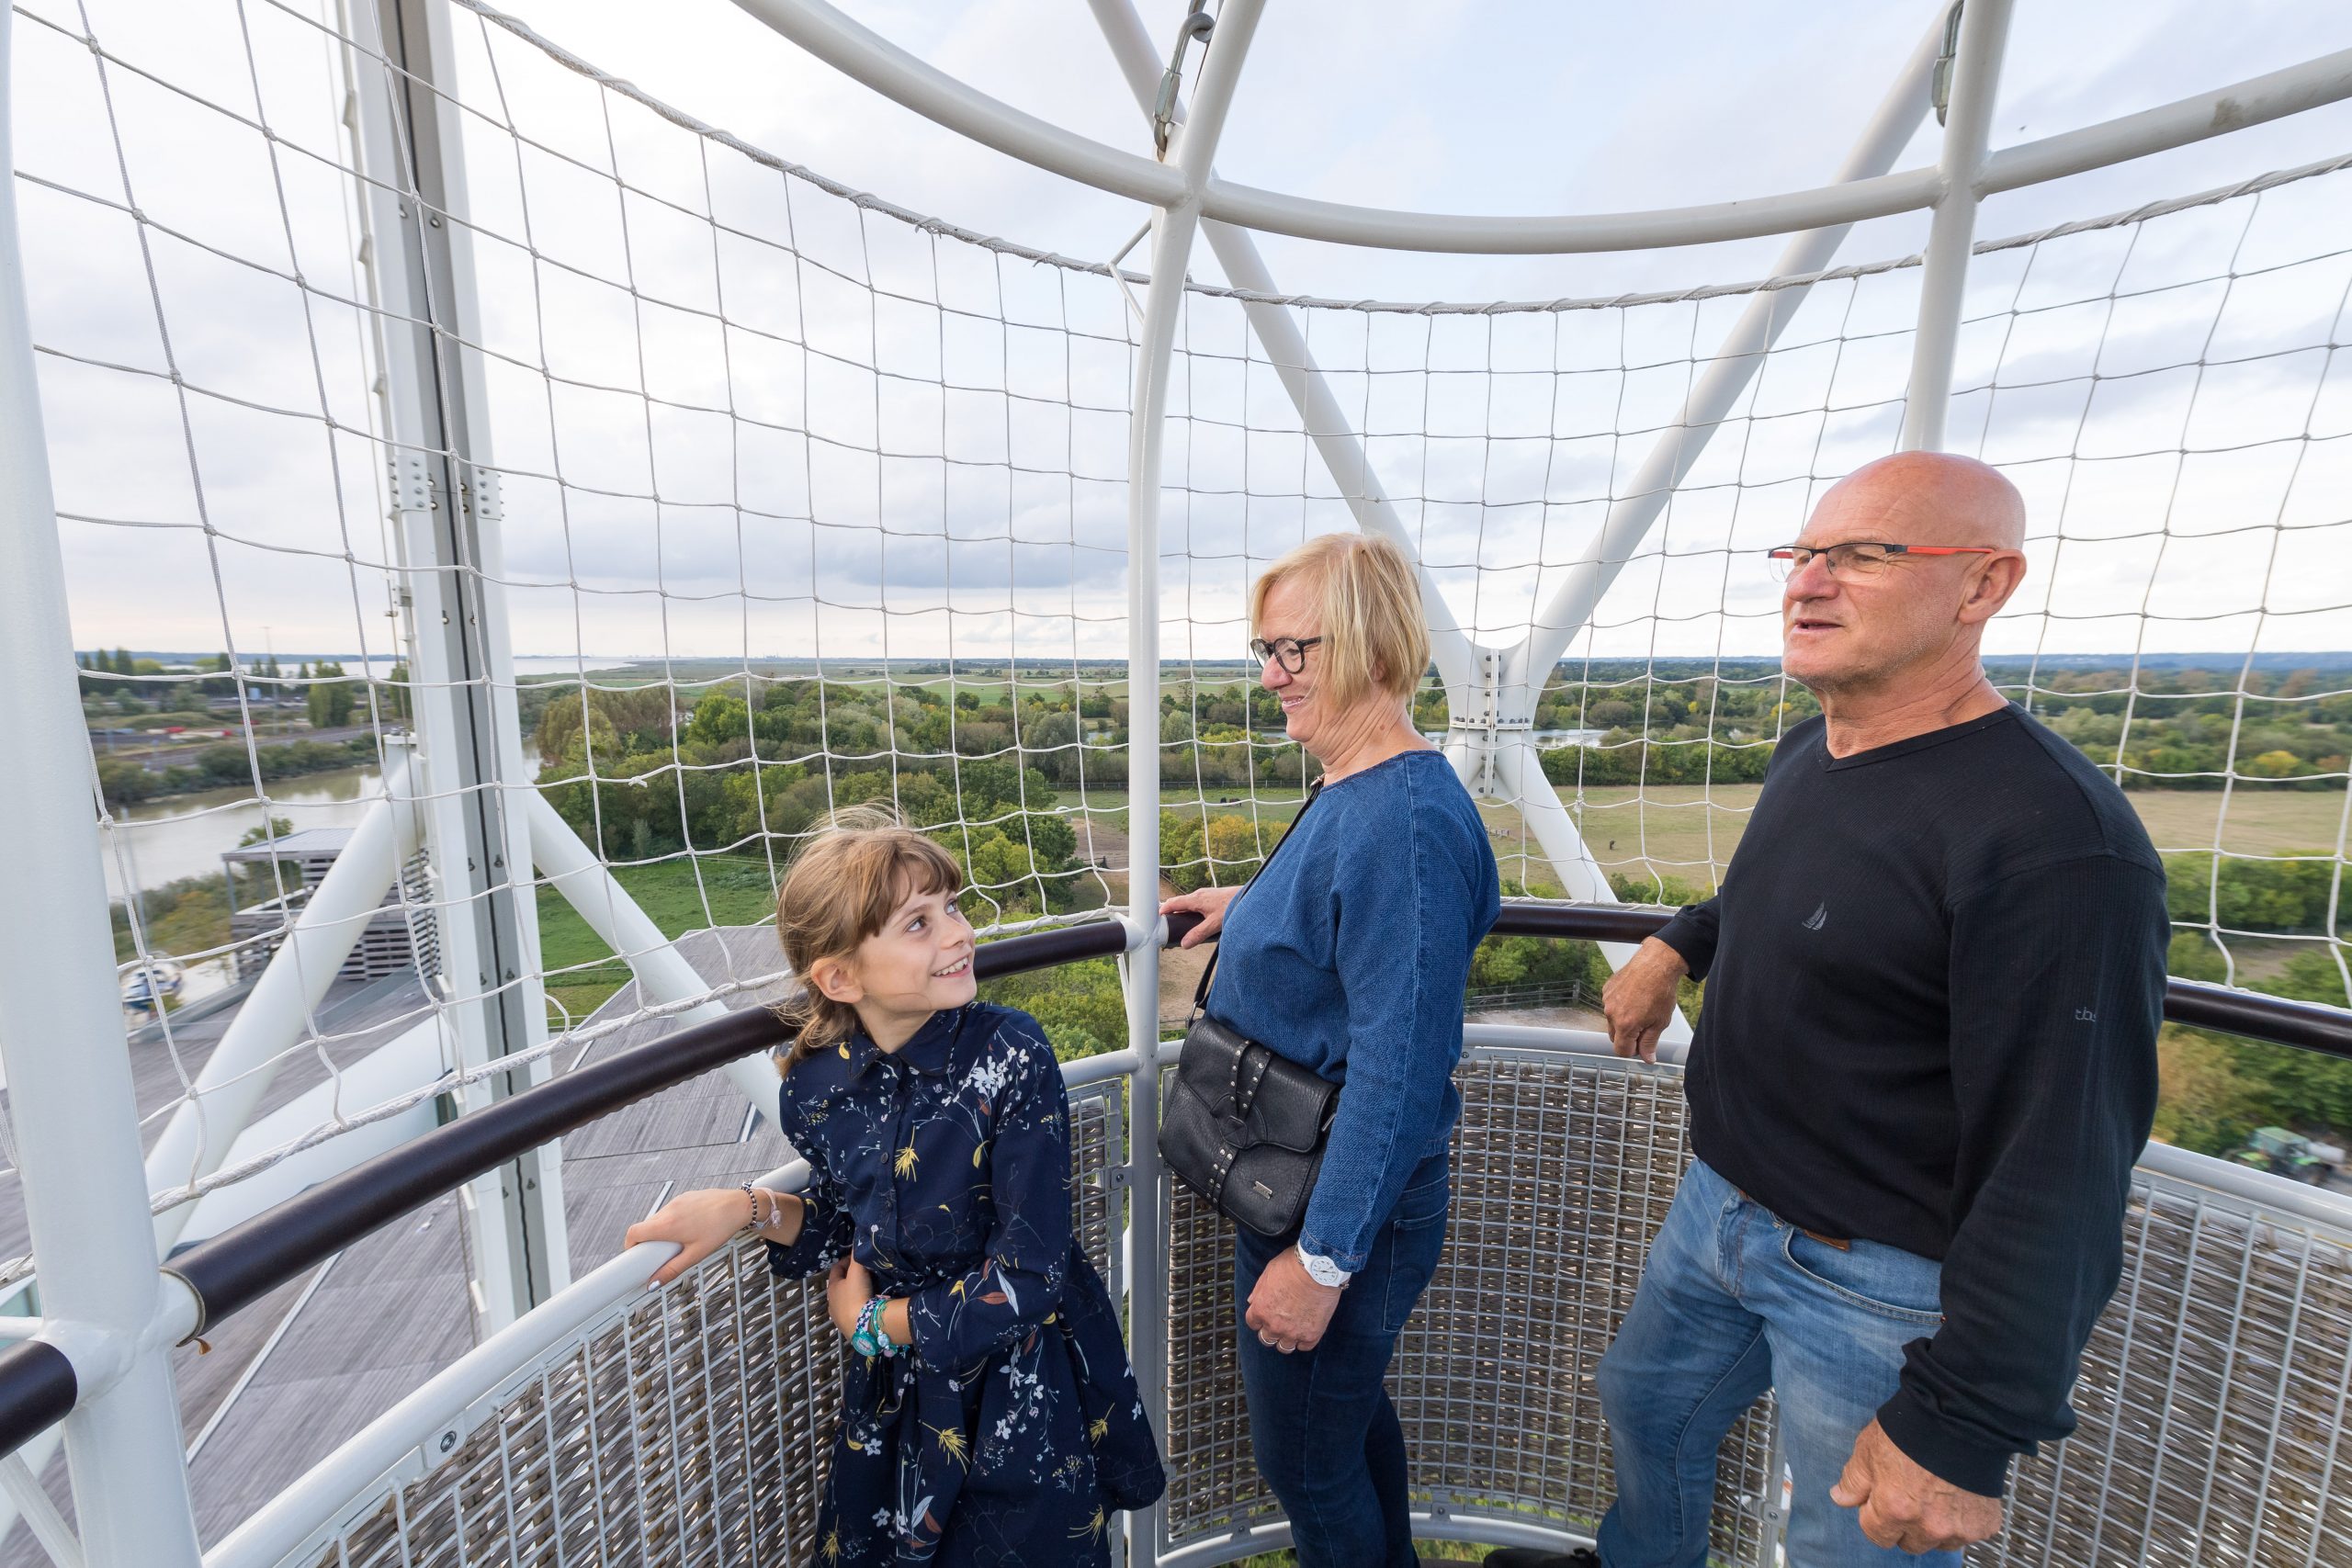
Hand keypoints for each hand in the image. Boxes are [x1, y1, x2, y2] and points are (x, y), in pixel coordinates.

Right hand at [624, 1185, 753, 1285]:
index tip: (635, 1255)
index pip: (633, 1232)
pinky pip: (671, 1210)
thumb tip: (653, 1284)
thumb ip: (672, 1269)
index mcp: (666, 1225)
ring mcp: (676, 1201)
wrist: (738, 1206)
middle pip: (646, 1227)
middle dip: (649, 1241)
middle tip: (662, 1253)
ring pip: (659, 1218)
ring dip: (662, 1230)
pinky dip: (673, 1220)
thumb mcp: (695, 1255)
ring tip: (680, 1240)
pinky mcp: (685, 1196)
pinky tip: (690, 1227)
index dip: (629, 1245)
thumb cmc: (719, 1229)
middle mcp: (668, 1210)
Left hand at [827, 1257, 873, 1339]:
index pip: (836, 1270)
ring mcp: (838, 1317)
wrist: (863, 1326)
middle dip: (849, 1279)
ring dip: (853, 1294)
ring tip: (867, 1289)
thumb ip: (857, 1255)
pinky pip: (852, 1313)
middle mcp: (832, 1303)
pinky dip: (857, 1307)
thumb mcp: (858, 1271)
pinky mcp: (847, 1328)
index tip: (856, 1257)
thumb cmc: (857, 1295)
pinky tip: (867, 1307)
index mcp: (832, 1288)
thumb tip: (858, 1238)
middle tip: (863, 1273)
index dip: (846, 1261)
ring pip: (845, 1301)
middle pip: (839, 1286)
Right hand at [1160, 884, 1242, 947]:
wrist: (1250, 897)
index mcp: (1196, 899)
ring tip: (1180, 925)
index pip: (1173, 903)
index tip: (1155, 918)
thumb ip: (1198, 934)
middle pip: (1179, 903)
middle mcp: (1199, 895)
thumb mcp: (1214, 924)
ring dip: (1183, 913)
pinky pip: (1197, 904)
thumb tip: (1184, 944)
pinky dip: (1192, 912)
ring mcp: (1206, 895)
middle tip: (1165, 925)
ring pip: (1189, 903)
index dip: (1163, 910)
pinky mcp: (1213, 897)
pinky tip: (1198, 921)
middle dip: (1171, 913)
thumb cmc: (1233, 906)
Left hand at [1244, 1248, 1343, 1352]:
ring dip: (1286, 1339)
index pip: (1252, 1324)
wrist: (1319, 1269)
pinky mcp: (1311, 1335)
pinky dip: (1304, 1341)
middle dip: (1270, 1332)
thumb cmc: (1293, 1266)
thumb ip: (1259, 1290)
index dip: (1259, 1320)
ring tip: (1293, 1330)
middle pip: (1266, 1339)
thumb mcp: (1269, 1272)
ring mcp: (1293, 1332)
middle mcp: (1274, 1325)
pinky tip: (1306, 1331)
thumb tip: (1252, 1301)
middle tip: (1279, 1323)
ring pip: (1284, 1347)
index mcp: (1261, 1309)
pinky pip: (1304, 1347)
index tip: (1265, 1316)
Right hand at [1602, 937, 1687, 1063]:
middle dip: (1628, 1036)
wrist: (1656, 963)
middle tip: (1645, 1026)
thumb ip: (1650, 1042)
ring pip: (1612, 1020)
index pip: (1621, 1050)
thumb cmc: (1661, 990)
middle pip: (1615, 1037)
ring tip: (1641, 1008)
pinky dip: (1621, 1005)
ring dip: (1624, 1020)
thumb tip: (1648, 1058)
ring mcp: (1607, 1000)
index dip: (1634, 1050)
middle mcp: (1611, 1013)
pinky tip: (1635, 997)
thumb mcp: (1660, 1022)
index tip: (1643, 1045)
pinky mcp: (1607, 989)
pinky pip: (1611, 1005)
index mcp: (1625, 1025)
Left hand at [1831, 1419, 2003, 1552]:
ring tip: (1934, 1492)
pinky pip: (1967, 1533)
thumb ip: (1854, 1480)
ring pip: (1938, 1542)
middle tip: (1909, 1494)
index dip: (1874, 1515)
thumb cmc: (1912, 1428)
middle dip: (1903, 1525)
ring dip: (1933, 1526)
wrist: (1961, 1416)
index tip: (1880, 1498)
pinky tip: (1957, 1493)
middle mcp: (1927, 1526)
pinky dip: (1961, 1519)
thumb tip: (1841, 1499)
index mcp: (1895, 1510)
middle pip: (1908, 1543)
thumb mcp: (1869, 1448)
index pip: (1876, 1536)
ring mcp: (1958, 1528)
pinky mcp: (1983, 1523)